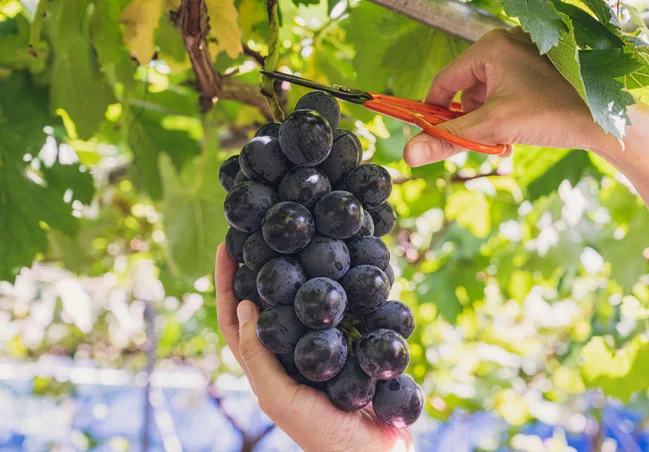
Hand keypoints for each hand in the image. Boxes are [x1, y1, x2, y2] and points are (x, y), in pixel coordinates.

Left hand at [214, 243, 414, 451]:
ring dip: (297, 273)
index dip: (226, 284)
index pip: (235, 319)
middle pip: (266, 303)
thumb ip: (258, 356)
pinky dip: (335, 289)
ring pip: (301, 303)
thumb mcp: (278, 396)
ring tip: (299, 241)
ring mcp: (318, 349)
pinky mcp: (348, 347)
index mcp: (264, 366)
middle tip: (261, 234)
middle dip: (259, 269)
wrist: (374, 451)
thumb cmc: (321, 432)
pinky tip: (341, 268)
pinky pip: (338, 312)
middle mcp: (288, 353)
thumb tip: (245, 305)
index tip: (228, 247)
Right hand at [404, 28, 617, 165]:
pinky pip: (505, 92)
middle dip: (468, 120)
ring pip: (486, 94)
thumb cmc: (554, 113)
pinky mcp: (538, 69)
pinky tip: (515, 132)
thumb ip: (448, 139)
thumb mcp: (493, 129)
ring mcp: (524, 56)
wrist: (606, 121)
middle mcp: (506, 45)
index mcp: (491, 48)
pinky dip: (504, 115)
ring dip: (487, 122)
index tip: (429, 133)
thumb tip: (410, 153)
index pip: (445, 81)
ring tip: (501, 140)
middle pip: (466, 89)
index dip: (433, 111)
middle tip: (478, 142)